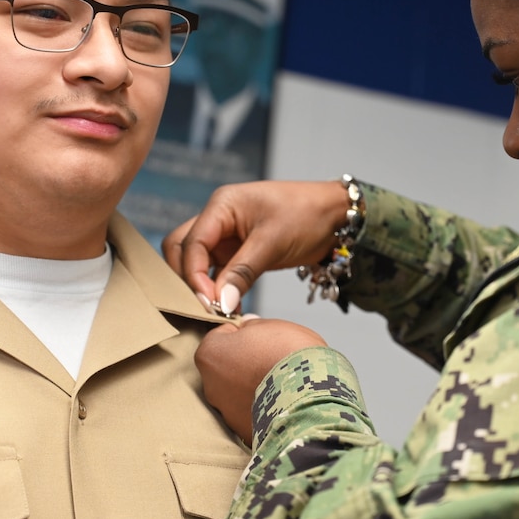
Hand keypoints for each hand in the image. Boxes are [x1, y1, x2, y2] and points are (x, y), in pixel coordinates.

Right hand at [163, 180, 349, 307]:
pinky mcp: (238, 253)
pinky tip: (229, 311)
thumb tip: (218, 304)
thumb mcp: (273, 242)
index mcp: (221, 205)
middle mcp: (218, 218)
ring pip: (196, 264)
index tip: (207, 302)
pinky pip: (218, 274)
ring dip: (201, 287)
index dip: (193, 274)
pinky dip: (219, 291)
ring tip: (214, 313)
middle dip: (187, 279)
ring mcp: (226, 236)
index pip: (191, 242)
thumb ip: (242, 272)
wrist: (336, 216)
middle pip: (182, 250)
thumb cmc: (307, 215)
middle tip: (203, 308)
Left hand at [195, 317, 326, 444]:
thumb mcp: (272, 326)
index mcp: (210, 354)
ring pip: (239, 393)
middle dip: (246, 362)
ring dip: (255, 387)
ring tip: (283, 382)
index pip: (221, 335)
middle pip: (227, 367)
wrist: (310, 399)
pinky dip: (264, 408)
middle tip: (274, 359)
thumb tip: (248, 327)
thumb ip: (253, 325)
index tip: (261, 337)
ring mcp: (226, 413)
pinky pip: (253, 414)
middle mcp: (211, 386)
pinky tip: (284, 401)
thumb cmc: (289, 356)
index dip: (244, 333)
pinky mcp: (244, 433)